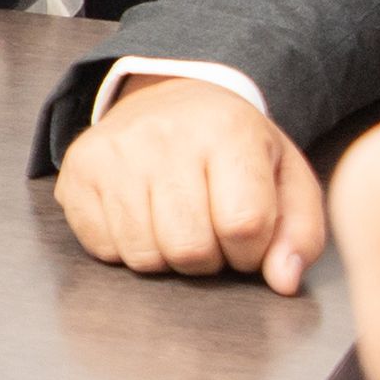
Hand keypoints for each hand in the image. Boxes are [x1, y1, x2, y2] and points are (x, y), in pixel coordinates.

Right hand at [54, 73, 328, 292]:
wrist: (173, 98)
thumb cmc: (235, 149)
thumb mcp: (286, 179)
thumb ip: (300, 234)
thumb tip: (283, 282)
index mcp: (228, 131)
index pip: (244, 226)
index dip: (251, 252)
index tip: (247, 237)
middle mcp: (165, 135)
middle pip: (190, 248)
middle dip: (208, 259)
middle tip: (209, 231)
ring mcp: (114, 152)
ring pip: (144, 256)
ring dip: (166, 257)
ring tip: (176, 224)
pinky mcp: (78, 170)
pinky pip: (103, 249)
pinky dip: (126, 248)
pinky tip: (140, 217)